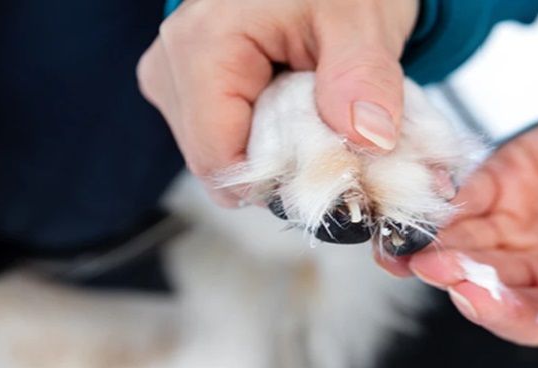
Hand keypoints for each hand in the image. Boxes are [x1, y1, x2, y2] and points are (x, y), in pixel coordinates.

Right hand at [137, 0, 418, 205]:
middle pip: (219, 164)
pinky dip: (268, 139)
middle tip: (332, 126)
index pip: (219, 160)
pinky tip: (294, 106)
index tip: (332, 163)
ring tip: (314, 106)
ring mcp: (174, 80)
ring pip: (222, 158)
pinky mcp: (188, 91)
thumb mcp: (361, 18)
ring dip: (277, 152)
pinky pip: (226, 141)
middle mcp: (171, 65)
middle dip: (282, 164)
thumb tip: (366, 139)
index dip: (279, 179)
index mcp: (203, 46)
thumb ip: (363, 77)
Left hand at [382, 96, 537, 344]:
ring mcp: (520, 224)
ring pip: (464, 241)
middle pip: (481, 282)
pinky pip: (469, 193)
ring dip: (434, 241)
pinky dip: (447, 196)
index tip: (470, 295)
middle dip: (452, 274)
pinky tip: (428, 195)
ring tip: (407, 235)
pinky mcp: (510, 178)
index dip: (494, 312)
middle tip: (427, 262)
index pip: (524, 319)